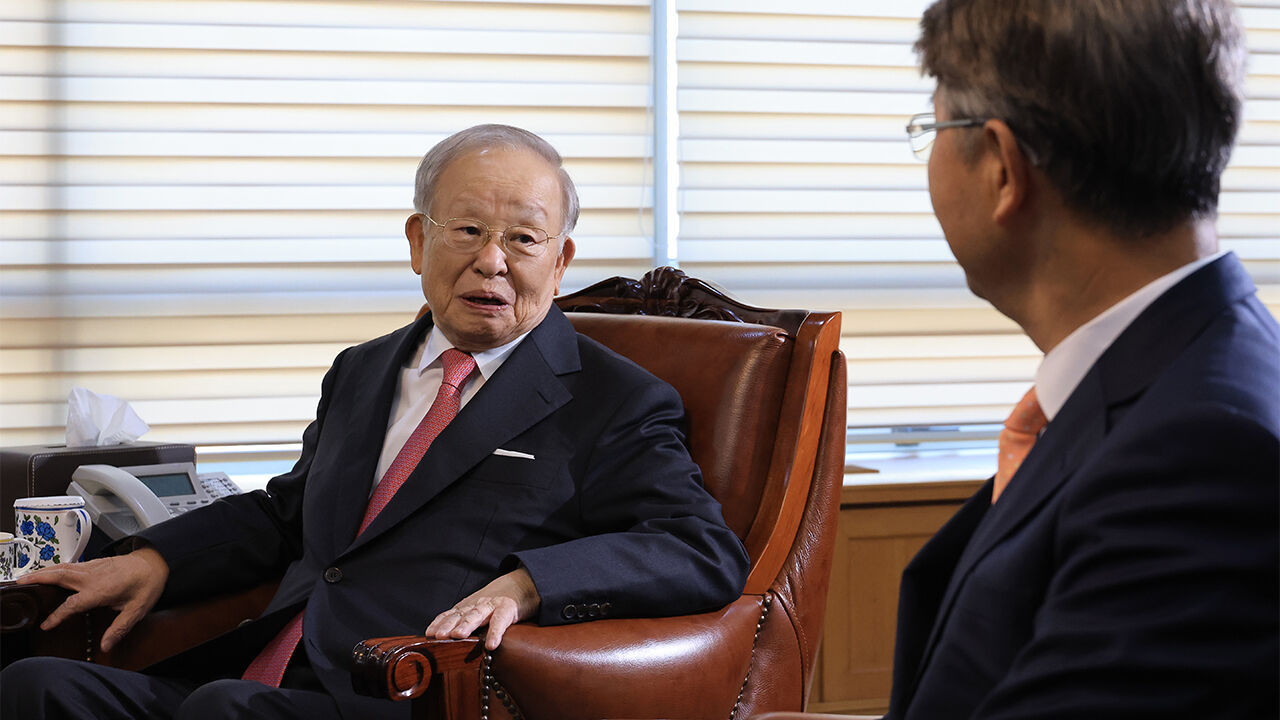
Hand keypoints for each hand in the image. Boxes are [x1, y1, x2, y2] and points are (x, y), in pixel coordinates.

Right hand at [16, 547, 169, 651]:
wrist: (157, 561)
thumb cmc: (148, 584)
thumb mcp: (138, 610)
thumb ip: (120, 628)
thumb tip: (106, 645)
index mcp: (101, 589)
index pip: (73, 604)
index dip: (58, 616)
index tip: (46, 625)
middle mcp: (94, 576)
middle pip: (61, 576)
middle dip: (40, 580)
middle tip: (21, 584)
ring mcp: (93, 567)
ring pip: (64, 567)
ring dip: (45, 571)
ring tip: (27, 577)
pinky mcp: (95, 563)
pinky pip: (71, 564)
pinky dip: (56, 568)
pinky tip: (50, 572)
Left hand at [425, 567, 540, 649]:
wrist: (523, 584)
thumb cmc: (499, 603)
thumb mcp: (479, 610)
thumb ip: (466, 622)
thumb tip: (448, 643)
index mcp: (469, 606)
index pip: (450, 614)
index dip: (439, 623)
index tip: (428, 634)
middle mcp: (477, 604)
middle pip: (460, 614)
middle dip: (448, 624)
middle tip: (438, 635)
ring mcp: (492, 605)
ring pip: (477, 614)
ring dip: (467, 624)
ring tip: (458, 635)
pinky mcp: (509, 609)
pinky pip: (501, 621)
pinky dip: (495, 632)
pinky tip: (491, 645)